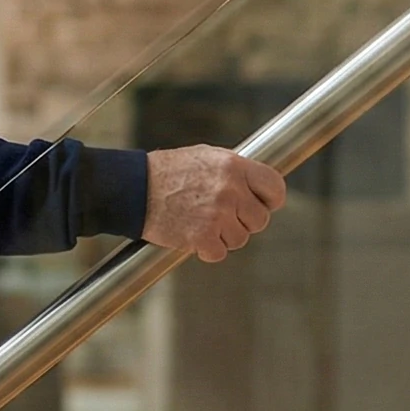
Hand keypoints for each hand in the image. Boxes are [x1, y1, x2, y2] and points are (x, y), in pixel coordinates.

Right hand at [141, 145, 286, 262]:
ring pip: (240, 239)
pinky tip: (192, 235)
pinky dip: (206, 250)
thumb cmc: (167, 172)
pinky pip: (219, 253)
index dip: (270, 200)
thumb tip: (257, 184)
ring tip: (201, 222)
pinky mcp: (202, 237)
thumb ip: (234, 171)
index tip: (262, 205)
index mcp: (234, 166)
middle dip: (243, 221)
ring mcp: (217, 215)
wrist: (134, 188)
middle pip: (260, 220)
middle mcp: (230, 190)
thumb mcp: (206, 157)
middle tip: (222, 217)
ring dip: (223, 236)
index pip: (275, 188)